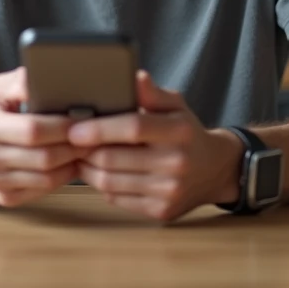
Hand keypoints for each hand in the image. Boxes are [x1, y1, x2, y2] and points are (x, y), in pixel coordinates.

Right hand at [0, 67, 85, 207]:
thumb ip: (21, 82)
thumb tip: (43, 77)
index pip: (32, 129)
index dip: (62, 125)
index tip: (83, 118)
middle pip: (43, 157)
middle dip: (74, 146)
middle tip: (94, 136)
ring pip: (46, 178)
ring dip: (72, 163)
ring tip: (87, 149)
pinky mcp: (5, 198)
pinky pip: (42, 191)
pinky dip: (62, 178)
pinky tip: (71, 164)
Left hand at [69, 70, 242, 221]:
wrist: (214, 170)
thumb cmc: (187, 133)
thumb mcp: (176, 106)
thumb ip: (152, 93)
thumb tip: (135, 76)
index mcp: (179, 131)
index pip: (133, 128)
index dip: (100, 129)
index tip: (75, 129)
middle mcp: (176, 163)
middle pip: (114, 159)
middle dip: (85, 151)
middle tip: (73, 143)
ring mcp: (169, 191)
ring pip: (110, 182)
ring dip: (88, 170)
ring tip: (83, 157)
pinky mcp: (160, 211)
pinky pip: (117, 199)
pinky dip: (102, 186)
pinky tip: (102, 174)